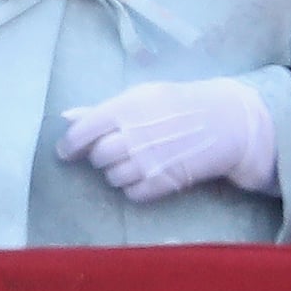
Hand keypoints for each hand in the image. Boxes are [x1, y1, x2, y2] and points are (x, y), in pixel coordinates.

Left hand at [57, 77, 275, 202]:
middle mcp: (133, 137)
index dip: (70, 144)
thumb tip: (66, 117)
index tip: (65, 151)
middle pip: (97, 157)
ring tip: (134, 159)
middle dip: (101, 155)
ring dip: (117, 171)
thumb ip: (102, 109)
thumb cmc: (179, 103)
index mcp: (126, 109)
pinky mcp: (162, 184)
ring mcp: (147, 163)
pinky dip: (133, 187)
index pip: (83, 131)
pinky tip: (145, 173)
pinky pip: (131, 194)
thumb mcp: (142, 96)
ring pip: (112, 177)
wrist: (225, 122)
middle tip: (114, 149)